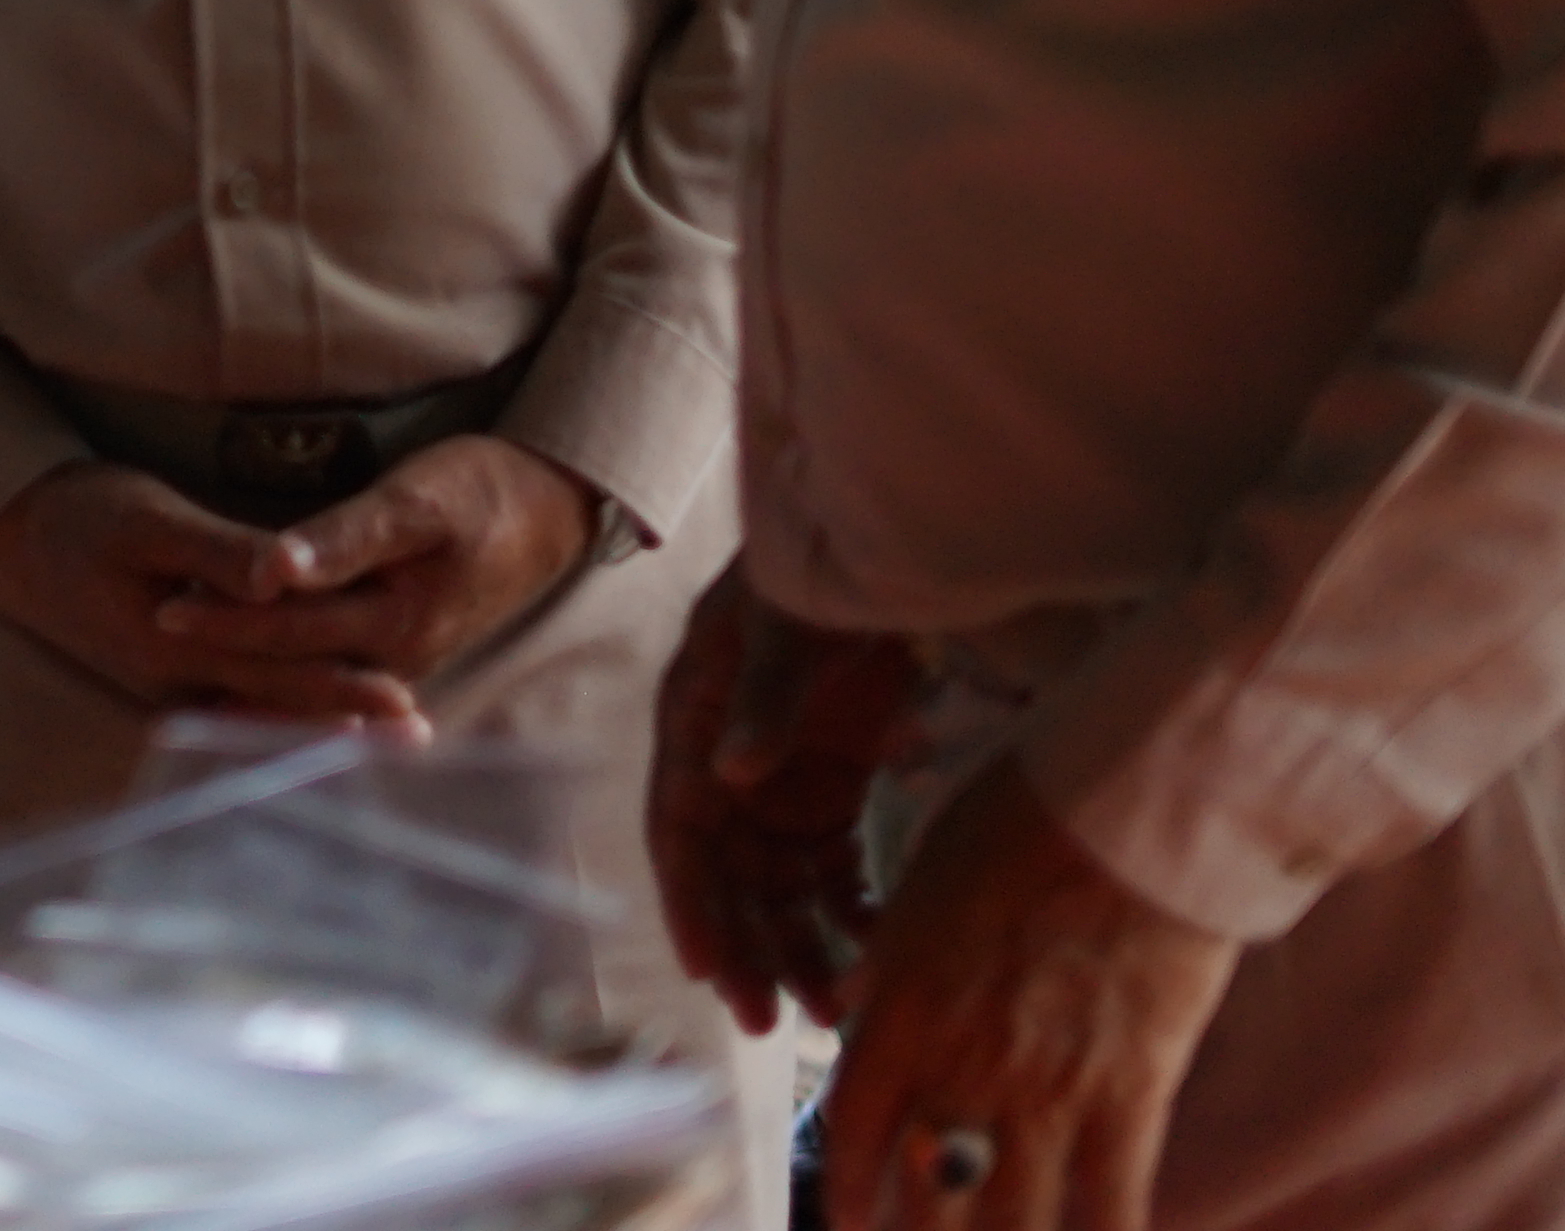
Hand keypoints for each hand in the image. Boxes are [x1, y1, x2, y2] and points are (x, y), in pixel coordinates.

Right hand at [0, 460, 422, 724]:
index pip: (277, 675)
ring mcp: (165, 684)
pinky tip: (309, 716)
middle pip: (276, 706)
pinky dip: (279, 710)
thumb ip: (218, 554)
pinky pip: (234, 702)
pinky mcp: (161, 672)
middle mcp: (173, 682)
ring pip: (258, 711)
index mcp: (174, 647)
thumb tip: (285, 577)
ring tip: (383, 735)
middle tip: (418, 735)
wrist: (11, 538)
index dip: (343, 688)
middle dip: (347, 718)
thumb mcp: (147, 521)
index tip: (403, 705)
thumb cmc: (80, 517)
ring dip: (319, 721)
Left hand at [145, 435, 602, 693]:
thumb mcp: (418, 501)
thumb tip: (273, 570)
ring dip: (251, 676)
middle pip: (292, 663)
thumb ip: (344, 539)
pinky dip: (288, 674)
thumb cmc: (484, 490)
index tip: (161, 610)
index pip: (287, 628)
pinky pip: (333, 668)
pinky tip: (249, 674)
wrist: (553, 506)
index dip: (224, 619)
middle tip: (151, 643)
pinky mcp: (404, 644)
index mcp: (395, 623)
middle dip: (224, 657)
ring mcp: (403, 656)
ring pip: (311, 674)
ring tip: (182, 672)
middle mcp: (396, 655)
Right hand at [648, 565, 925, 1030]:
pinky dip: (850, 911)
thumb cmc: (817, 570)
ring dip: (800, 946)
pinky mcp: (829, 790)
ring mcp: (778, 783)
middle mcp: (726, 766)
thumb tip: (731, 773)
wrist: (885, 541)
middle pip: (727, 876)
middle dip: (748, 950)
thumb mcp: (784, 621)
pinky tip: (878, 946)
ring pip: (777, 887)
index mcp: (692, 722)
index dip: (690, 903)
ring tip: (838, 1007)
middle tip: (776, 1023)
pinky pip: (829, 870)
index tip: (708, 970)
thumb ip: (760, 693)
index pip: (679, 829)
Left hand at [814, 763, 1239, 1230]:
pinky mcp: (1129, 1098)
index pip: (857, 1134)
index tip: (847, 1223)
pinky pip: (1110, 1205)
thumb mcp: (919, 890)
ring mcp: (1047, 1092)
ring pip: (1012, 1221)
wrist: (1126, 815)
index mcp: (901, 1011)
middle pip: (928, 1197)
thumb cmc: (1016, 826)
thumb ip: (890, 970)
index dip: (849, 1194)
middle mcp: (963, 1067)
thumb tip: (861, 1013)